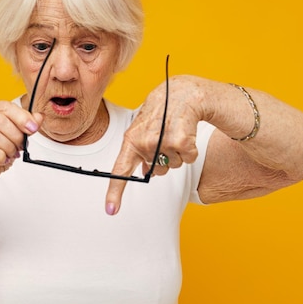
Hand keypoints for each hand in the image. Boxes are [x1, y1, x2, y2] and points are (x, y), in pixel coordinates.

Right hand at [0, 101, 42, 188]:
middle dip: (15, 135)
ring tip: (11, 153)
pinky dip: (0, 156)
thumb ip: (26, 124)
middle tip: (20, 146)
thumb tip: (39, 117)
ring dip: (8, 147)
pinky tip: (2, 159)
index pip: (5, 106)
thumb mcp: (15, 134)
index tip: (32, 128)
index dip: (21, 117)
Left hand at [105, 75, 207, 214]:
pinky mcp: (181, 142)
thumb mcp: (144, 128)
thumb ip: (140, 150)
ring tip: (175, 131)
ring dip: (178, 152)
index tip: (111, 210)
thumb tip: (146, 171)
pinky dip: (191, 150)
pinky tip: (186, 132)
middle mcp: (144, 143)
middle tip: (165, 137)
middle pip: (157, 171)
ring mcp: (162, 143)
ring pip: (174, 165)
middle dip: (163, 159)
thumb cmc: (162, 111)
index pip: (120, 170)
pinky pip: (188, 159)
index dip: (115, 192)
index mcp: (131, 140)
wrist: (182, 92)